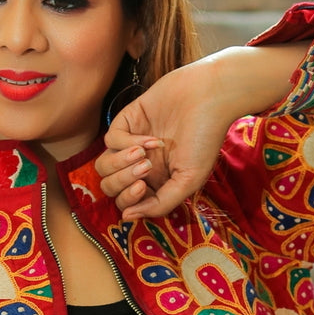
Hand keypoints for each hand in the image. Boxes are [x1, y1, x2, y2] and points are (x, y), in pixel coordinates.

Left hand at [95, 43, 310, 218]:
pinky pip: (111, 139)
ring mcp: (131, 143)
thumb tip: (127, 217)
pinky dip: (127, 141)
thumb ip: (160, 204)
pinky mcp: (126, 121)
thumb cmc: (204, 139)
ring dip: (121, 163)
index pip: (125, 202)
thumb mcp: (188, 181)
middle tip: (146, 167)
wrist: (210, 97)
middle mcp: (139, 165)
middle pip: (110, 186)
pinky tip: (151, 138)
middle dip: (123, 180)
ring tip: (144, 153)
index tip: (144, 187)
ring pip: (103, 165)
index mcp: (154, 183)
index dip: (128, 199)